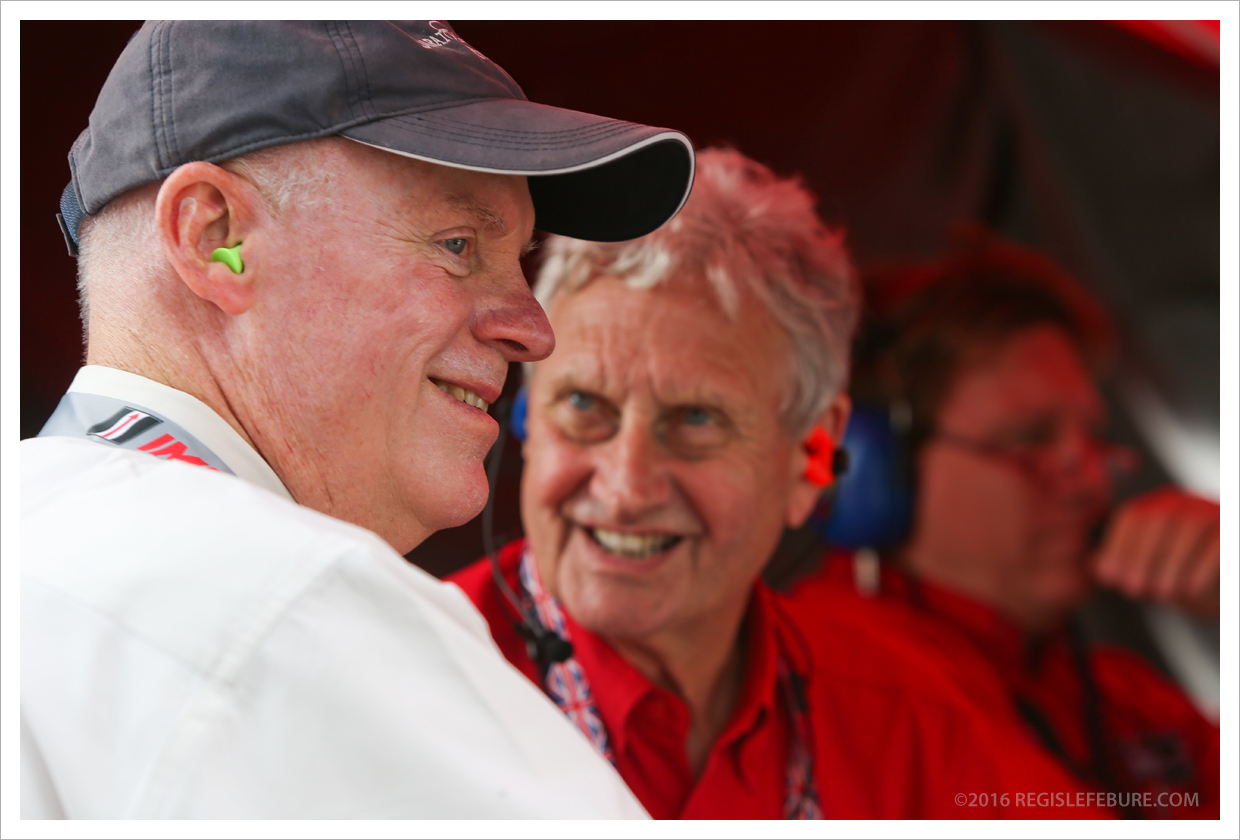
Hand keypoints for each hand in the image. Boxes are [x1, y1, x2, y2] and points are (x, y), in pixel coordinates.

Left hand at [1091, 487, 1219, 617]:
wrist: (1226, 584)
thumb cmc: (1188, 574)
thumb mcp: (1153, 571)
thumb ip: (1124, 565)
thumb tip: (1099, 569)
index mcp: (1157, 505)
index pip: (1131, 516)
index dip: (1118, 547)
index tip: (1111, 578)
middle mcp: (1185, 502)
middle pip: (1157, 520)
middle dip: (1140, 557)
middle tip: (1133, 589)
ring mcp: (1213, 511)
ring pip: (1188, 529)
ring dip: (1171, 563)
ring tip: (1162, 593)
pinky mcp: (1233, 528)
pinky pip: (1220, 542)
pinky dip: (1204, 566)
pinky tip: (1192, 589)